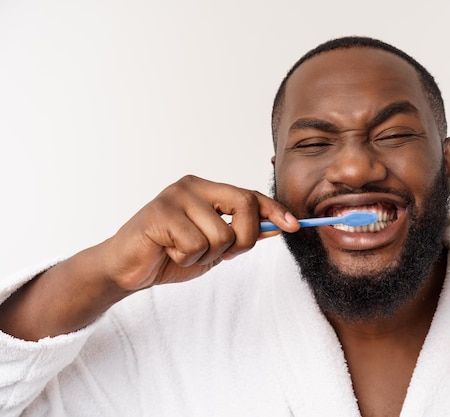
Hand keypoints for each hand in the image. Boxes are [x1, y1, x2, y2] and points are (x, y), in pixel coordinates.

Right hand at [98, 175, 299, 290]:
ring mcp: (175, 197)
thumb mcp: (215, 246)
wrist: (128, 268)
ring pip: (220, 233)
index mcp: (208, 190)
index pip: (250, 194)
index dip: (274, 210)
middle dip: (243, 239)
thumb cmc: (170, 253)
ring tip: (184, 252)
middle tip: (222, 253)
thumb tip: (278, 227)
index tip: (293, 225)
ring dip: (207, 255)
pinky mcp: (159, 214)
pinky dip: (186, 259)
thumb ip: (242, 234)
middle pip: (244, 205)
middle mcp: (193, 186)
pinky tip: (168, 252)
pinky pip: (195, 245)